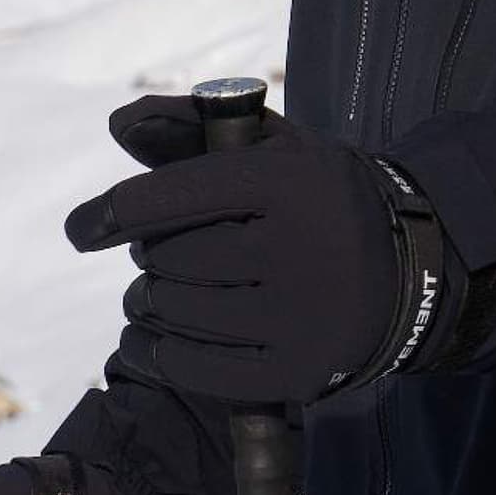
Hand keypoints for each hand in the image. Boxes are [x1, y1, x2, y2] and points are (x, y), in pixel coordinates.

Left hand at [63, 93, 415, 405]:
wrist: (412, 268)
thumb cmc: (319, 201)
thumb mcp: (274, 149)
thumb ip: (192, 127)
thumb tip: (117, 121)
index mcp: (289, 182)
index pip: (173, 196)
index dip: (115, 211)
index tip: (82, 229)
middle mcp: (295, 249)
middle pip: (168, 258)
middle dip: (152, 255)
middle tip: (167, 252)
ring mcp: (298, 317)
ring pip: (175, 312)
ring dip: (152, 302)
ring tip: (166, 291)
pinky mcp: (295, 372)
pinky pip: (192, 369)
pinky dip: (156, 352)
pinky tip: (151, 336)